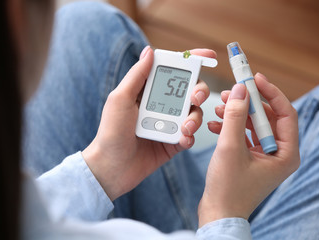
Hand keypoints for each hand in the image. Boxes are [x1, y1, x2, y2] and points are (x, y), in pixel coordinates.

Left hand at [82, 46, 216, 200]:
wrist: (112, 167)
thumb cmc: (111, 132)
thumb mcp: (120, 99)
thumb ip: (137, 75)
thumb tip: (150, 51)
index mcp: (148, 91)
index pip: (172, 71)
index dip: (190, 61)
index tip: (208, 55)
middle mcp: (161, 105)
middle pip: (190, 90)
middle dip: (199, 90)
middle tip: (195, 97)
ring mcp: (169, 124)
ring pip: (194, 113)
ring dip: (195, 117)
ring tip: (185, 127)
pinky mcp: (173, 142)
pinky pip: (190, 135)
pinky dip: (190, 136)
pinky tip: (183, 139)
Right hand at [198, 73, 299, 226]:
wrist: (218, 213)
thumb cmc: (228, 188)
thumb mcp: (230, 147)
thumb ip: (234, 116)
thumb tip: (240, 89)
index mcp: (285, 153)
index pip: (285, 113)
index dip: (271, 93)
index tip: (255, 78)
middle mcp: (279, 153)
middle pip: (268, 117)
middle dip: (248, 103)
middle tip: (231, 91)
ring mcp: (265, 155)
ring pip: (254, 124)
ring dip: (236, 114)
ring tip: (218, 108)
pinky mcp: (251, 157)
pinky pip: (244, 134)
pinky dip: (230, 127)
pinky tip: (214, 125)